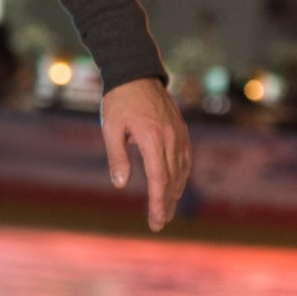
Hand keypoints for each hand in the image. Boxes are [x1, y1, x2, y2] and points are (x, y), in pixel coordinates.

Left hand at [100, 77, 190, 230]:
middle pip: (172, 179)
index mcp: (153, 139)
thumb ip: (117, 157)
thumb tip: (121, 184)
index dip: (159, 203)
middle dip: (167, 203)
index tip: (156, 221)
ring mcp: (179, 133)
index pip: (159, 179)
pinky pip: (185, 157)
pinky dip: (181, 174)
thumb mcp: (111, 128)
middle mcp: (171, 138)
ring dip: (175, 191)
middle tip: (159, 223)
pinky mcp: (180, 129)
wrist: (137, 72)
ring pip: (182, 169)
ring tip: (166, 210)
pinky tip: (174, 185)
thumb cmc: (119, 101)